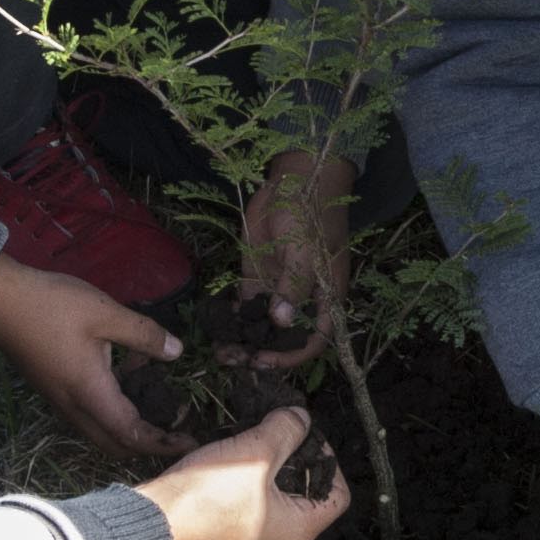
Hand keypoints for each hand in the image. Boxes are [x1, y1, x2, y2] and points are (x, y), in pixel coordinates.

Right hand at [0, 255, 182, 461]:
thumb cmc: (52, 306)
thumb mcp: (106, 314)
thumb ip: (144, 335)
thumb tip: (176, 352)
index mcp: (90, 394)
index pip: (132, 436)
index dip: (162, 444)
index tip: (189, 441)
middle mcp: (73, 407)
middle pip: (114, 445)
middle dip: (147, 446)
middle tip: (175, 430)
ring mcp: (59, 400)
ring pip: (99, 431)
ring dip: (128, 429)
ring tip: (156, 407)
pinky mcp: (52, 388)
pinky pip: (87, 414)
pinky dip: (112, 411)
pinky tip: (126, 376)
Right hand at [136, 407, 350, 539]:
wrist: (153, 522)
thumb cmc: (209, 493)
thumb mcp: (255, 451)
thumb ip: (286, 430)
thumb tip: (300, 417)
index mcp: (298, 532)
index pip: (338, 496)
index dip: (328, 460)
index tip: (305, 435)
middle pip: (306, 497)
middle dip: (295, 460)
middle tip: (279, 433)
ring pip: (274, 502)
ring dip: (269, 471)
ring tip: (253, 442)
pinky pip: (248, 509)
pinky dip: (247, 486)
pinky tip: (230, 463)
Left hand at [234, 150, 354, 362]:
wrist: (292, 179)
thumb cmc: (310, 213)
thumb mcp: (305, 249)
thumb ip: (294, 286)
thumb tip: (280, 321)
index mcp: (324, 298)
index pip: (313, 339)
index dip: (291, 355)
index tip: (264, 360)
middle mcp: (301, 300)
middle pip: (283, 338)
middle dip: (261, 352)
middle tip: (234, 360)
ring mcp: (277, 290)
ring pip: (260, 325)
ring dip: (242, 339)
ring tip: (220, 351)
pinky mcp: (256, 277)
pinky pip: (243, 306)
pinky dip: (231, 317)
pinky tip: (214, 325)